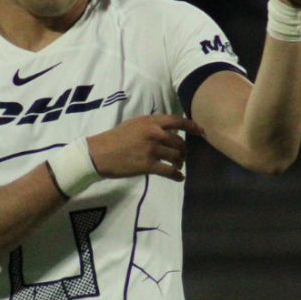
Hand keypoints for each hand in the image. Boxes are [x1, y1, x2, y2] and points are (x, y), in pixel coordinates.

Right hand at [87, 115, 205, 181]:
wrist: (99, 154)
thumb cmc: (114, 138)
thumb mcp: (133, 124)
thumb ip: (150, 126)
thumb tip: (166, 131)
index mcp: (151, 121)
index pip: (178, 121)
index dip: (192, 126)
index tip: (201, 131)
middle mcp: (154, 134)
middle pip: (179, 142)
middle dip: (183, 150)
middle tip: (182, 156)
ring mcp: (152, 150)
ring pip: (176, 157)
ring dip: (179, 162)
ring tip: (177, 166)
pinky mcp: (148, 166)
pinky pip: (169, 171)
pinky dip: (177, 175)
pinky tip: (178, 177)